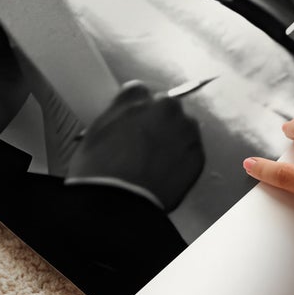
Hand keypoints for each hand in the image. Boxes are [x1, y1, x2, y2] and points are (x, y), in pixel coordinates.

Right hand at [67, 83, 204, 211]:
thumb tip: (126, 116)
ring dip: (174, 137)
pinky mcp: (197, 154)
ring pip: (183, 126)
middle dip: (158, 121)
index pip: (139, 92)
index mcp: (136, 97)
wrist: (117, 202)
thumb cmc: (98, 169)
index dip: (135, 109)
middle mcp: (165, 106)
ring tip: (157, 161)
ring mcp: (184, 130)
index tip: (132, 122)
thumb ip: (116, 115)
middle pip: (165, 106)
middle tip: (145, 144)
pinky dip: (182, 158)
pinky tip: (166, 173)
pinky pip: (191, 150)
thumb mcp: (95, 131)